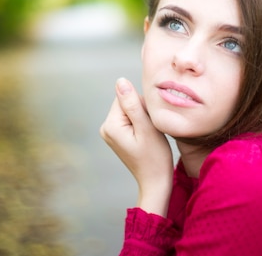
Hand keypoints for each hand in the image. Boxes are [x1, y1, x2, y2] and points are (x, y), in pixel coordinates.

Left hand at [100, 77, 173, 215]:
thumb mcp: (146, 127)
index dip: (143, 105)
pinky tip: (145, 137)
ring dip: (142, 117)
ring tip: (148, 135)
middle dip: (142, 111)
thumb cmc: (155, 157)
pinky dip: (141, 124)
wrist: (155, 181)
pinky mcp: (117, 135)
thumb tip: (120, 81)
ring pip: (130, 110)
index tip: (149, 122)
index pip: (126, 96)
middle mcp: (106, 127)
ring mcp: (110, 132)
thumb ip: (133, 103)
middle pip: (127, 102)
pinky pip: (130, 119)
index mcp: (110, 125)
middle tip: (150, 131)